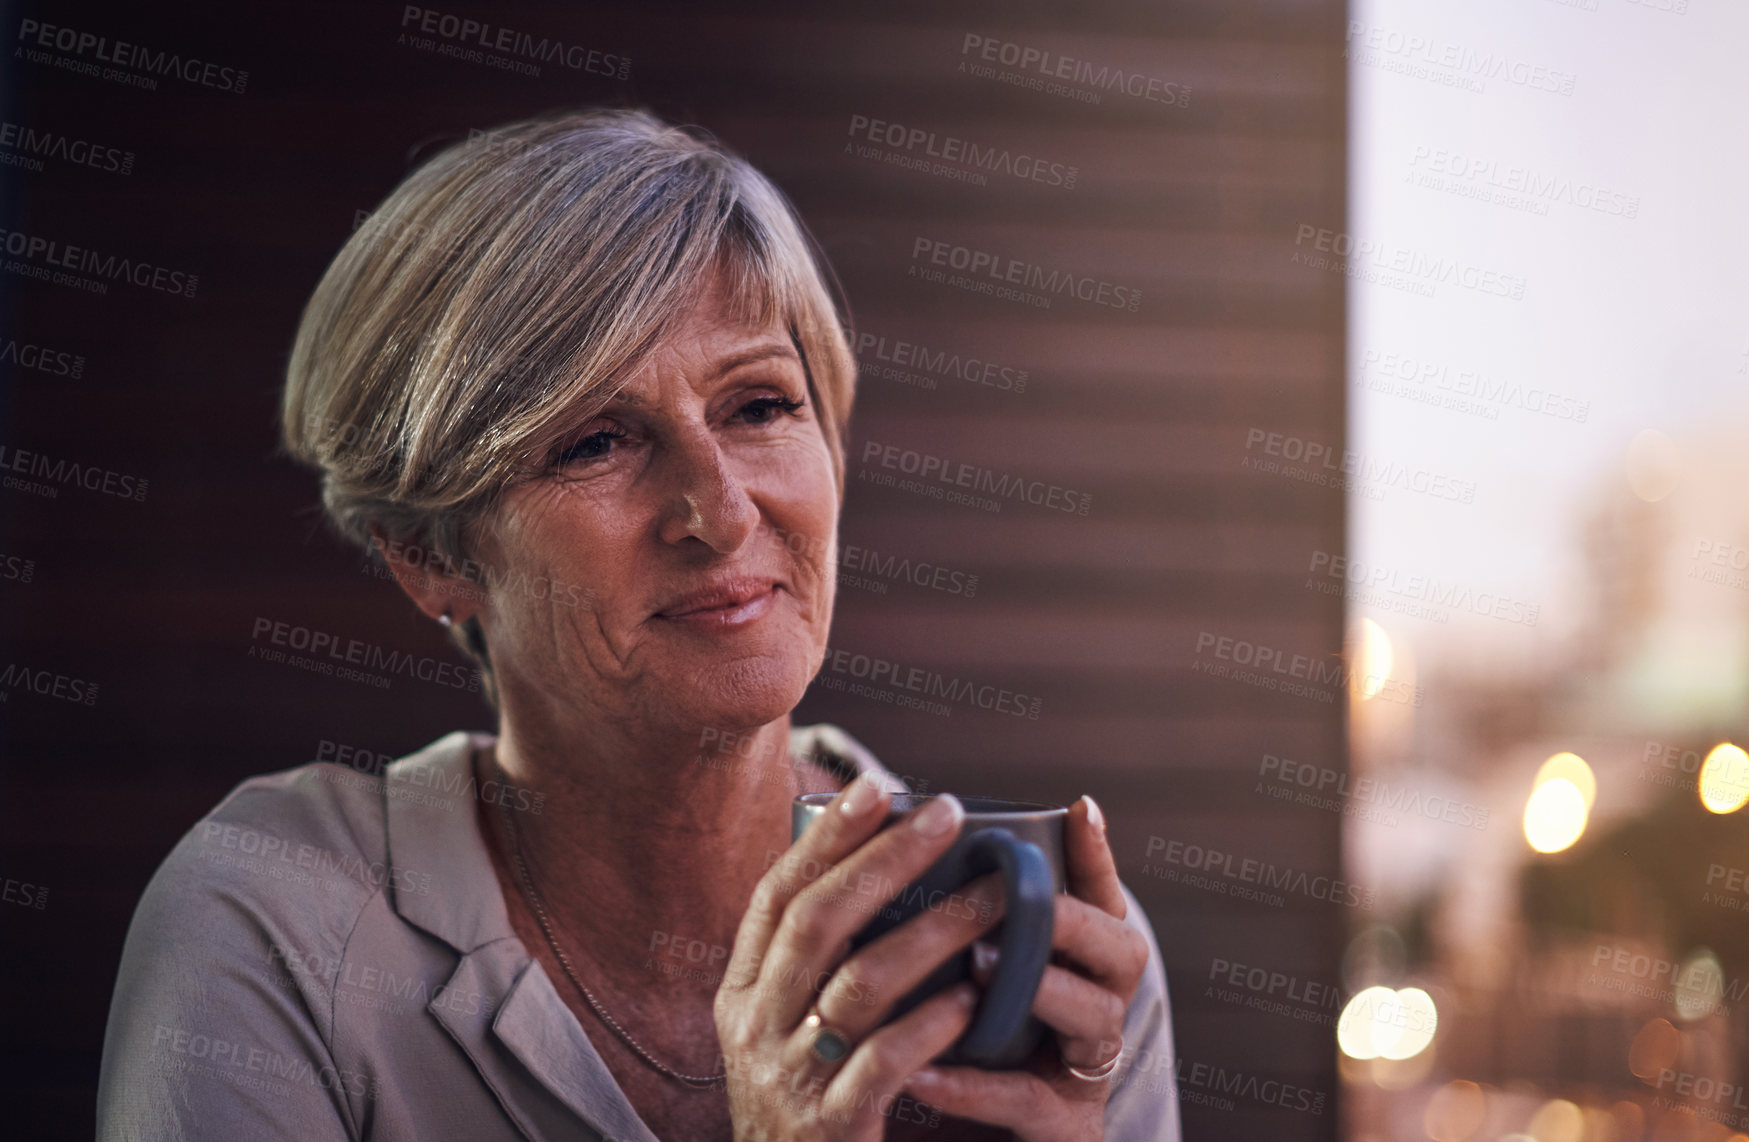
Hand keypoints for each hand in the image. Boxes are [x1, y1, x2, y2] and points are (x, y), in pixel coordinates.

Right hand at [714, 776, 1008, 1139]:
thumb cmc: (807, 1103)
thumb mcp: (785, 1030)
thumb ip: (815, 963)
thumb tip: (876, 864)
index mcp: (742, 993)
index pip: (776, 895)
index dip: (825, 838)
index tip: (875, 785)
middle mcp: (754, 1028)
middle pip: (819, 921)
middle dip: (886, 859)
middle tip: (950, 814)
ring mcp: (788, 1079)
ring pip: (861, 983)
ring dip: (934, 931)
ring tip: (994, 897)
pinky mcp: (830, 1128)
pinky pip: (885, 1061)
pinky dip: (932, 1022)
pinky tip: (975, 995)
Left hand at [899, 795, 1147, 1140]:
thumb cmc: (979, 1057)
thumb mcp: (979, 983)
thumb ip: (968, 927)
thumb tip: (918, 844)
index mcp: (1086, 968)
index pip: (1104, 902)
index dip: (1095, 858)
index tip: (1080, 809)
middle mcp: (1100, 1011)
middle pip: (1121, 952)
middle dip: (1071, 920)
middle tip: (1018, 897)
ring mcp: (1087, 1072)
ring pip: (1093, 1017)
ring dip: (1038, 986)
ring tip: (977, 963)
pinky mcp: (1066, 1130)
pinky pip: (1030, 1103)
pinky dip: (976, 1087)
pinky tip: (922, 1072)